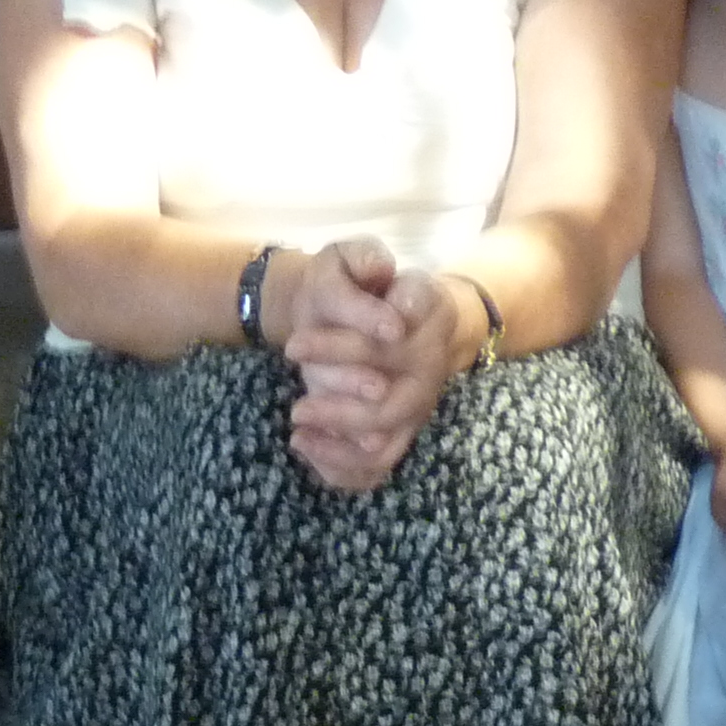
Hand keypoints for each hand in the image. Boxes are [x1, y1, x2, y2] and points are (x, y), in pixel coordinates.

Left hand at [281, 243, 457, 491]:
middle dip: (339, 400)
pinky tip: (306, 447)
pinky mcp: (400, 427)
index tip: (294, 346)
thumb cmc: (362, 285)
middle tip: (295, 396)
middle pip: (392, 402)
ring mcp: (419, 400)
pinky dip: (341, 467)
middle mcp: (431, 364)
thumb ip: (366, 260)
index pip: (397, 334)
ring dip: (339, 441)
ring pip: (386, 440)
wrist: (387, 313)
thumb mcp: (358, 258)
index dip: (351, 341)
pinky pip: (377, 465)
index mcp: (430, 313)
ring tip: (298, 426)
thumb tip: (386, 290)